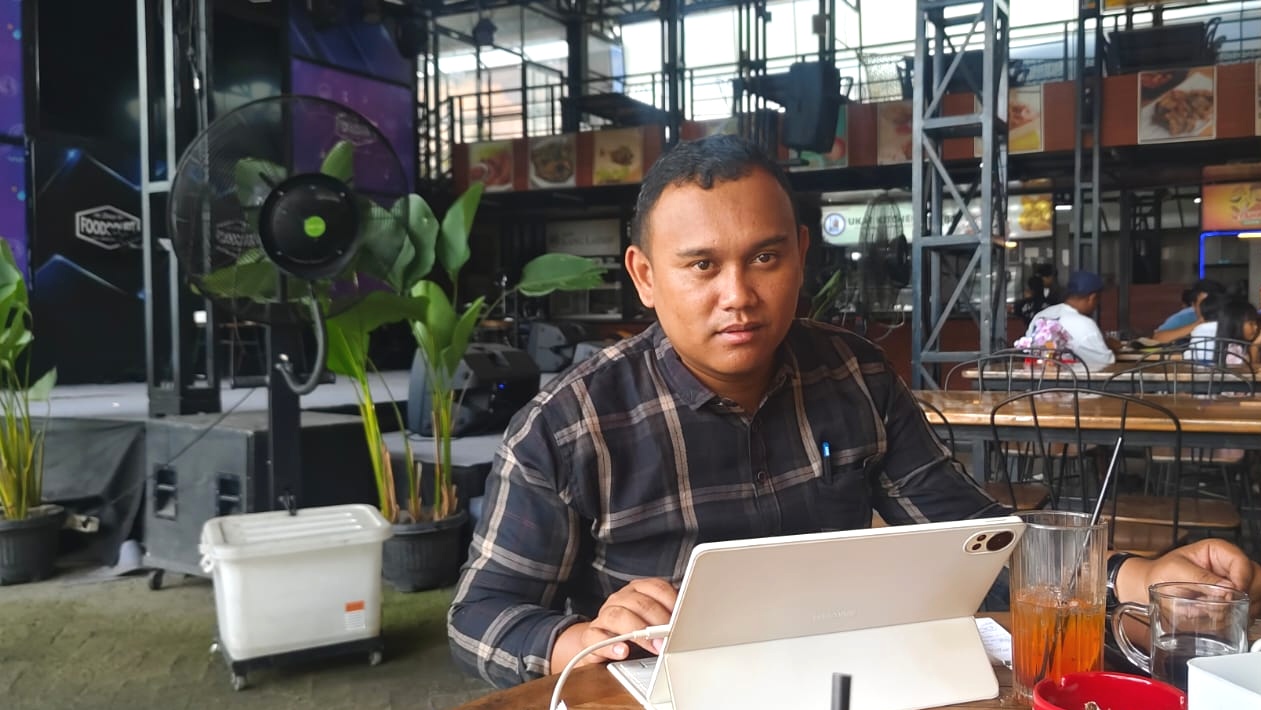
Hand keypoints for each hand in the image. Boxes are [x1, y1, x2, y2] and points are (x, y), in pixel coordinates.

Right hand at [549, 577, 676, 672]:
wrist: (600, 642)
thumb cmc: (634, 629)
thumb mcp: (652, 620)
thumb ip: (667, 616)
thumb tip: (689, 621)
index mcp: (637, 590)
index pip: (656, 587)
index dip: (671, 601)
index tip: (683, 617)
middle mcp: (620, 599)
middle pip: (639, 603)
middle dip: (658, 621)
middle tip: (671, 638)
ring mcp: (604, 616)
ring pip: (617, 616)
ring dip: (638, 632)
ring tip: (654, 646)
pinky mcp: (590, 636)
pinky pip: (596, 637)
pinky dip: (610, 646)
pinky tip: (623, 651)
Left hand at [1118, 540, 1260, 616]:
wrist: (1151, 586)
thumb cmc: (1161, 572)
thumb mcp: (1177, 571)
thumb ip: (1202, 579)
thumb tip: (1228, 589)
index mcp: (1217, 551)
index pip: (1242, 562)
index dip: (1241, 579)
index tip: (1232, 593)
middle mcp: (1230, 566)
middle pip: (1256, 579)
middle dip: (1247, 595)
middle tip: (1229, 605)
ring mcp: (1235, 583)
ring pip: (1257, 595)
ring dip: (1243, 607)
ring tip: (1219, 610)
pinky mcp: (1235, 600)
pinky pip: (1250, 609)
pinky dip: (1241, 616)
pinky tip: (1223, 616)